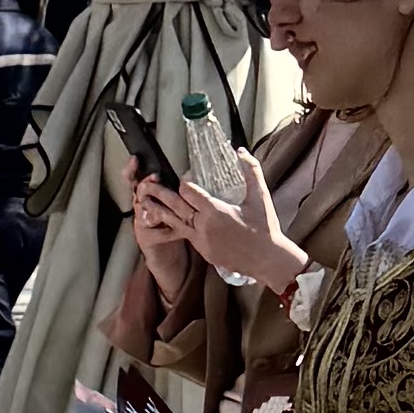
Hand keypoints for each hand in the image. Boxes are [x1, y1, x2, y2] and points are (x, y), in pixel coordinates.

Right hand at [129, 164, 197, 299]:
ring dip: (152, 207)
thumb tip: (187, 174)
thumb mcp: (171, 204)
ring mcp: (140, 223)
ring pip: (142, 211)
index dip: (133, 169)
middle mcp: (140, 207)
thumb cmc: (171, 224)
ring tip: (161, 205)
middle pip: (136, 192)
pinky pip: (156, 233)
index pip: (135, 178)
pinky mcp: (146, 239)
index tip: (135, 159)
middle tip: (154, 179)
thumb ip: (174, 190)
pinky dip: (168, 232)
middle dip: (145, 185)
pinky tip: (179, 231)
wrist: (167, 254)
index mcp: (145, 195)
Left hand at [147, 152, 304, 296]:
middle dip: (160, 194)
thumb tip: (240, 151)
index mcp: (214, 211)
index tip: (186, 178)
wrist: (267, 260)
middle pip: (175, 206)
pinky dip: (175, 225)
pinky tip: (169, 220)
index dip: (184, 182)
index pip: (188, 191)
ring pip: (174, 222)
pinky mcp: (203, 251)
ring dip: (160, 211)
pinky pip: (184, 235)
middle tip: (146, 185)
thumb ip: (250, 170)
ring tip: (146, 203)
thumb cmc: (265, 229)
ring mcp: (201, 241)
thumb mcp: (260, 196)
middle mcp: (203, 226)